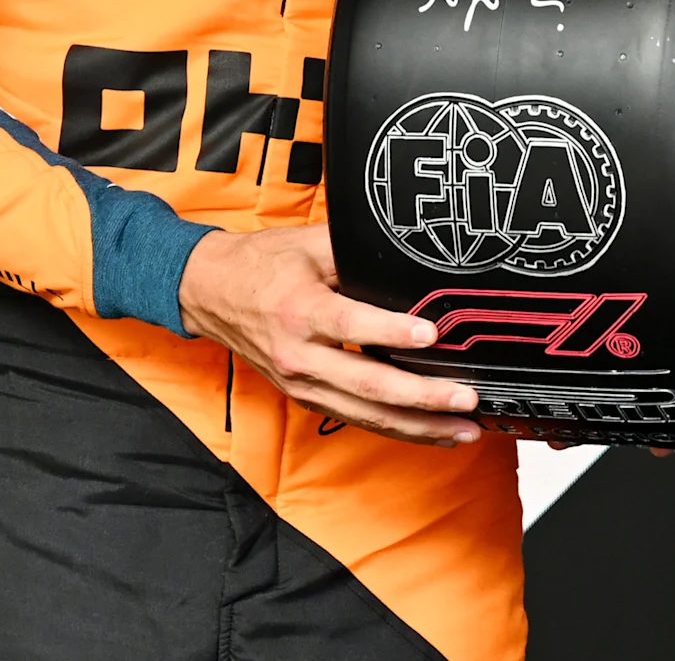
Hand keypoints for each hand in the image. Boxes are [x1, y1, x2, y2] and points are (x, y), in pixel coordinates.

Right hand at [175, 226, 482, 444]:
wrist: (209, 293)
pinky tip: (431, 432)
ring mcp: (301, 384)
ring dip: (418, 426)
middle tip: (465, 398)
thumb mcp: (308, 244)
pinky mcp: (305, 397)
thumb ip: (357, 252)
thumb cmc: (261, 265)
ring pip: (366, 414)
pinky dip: (396, 429)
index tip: (432, 334)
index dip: (394, 332)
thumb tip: (410, 258)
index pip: (352, 326)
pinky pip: (356, 418)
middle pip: (367, 384)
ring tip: (463, 429)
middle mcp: (300, 356)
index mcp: (300, 311)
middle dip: (421, 397)